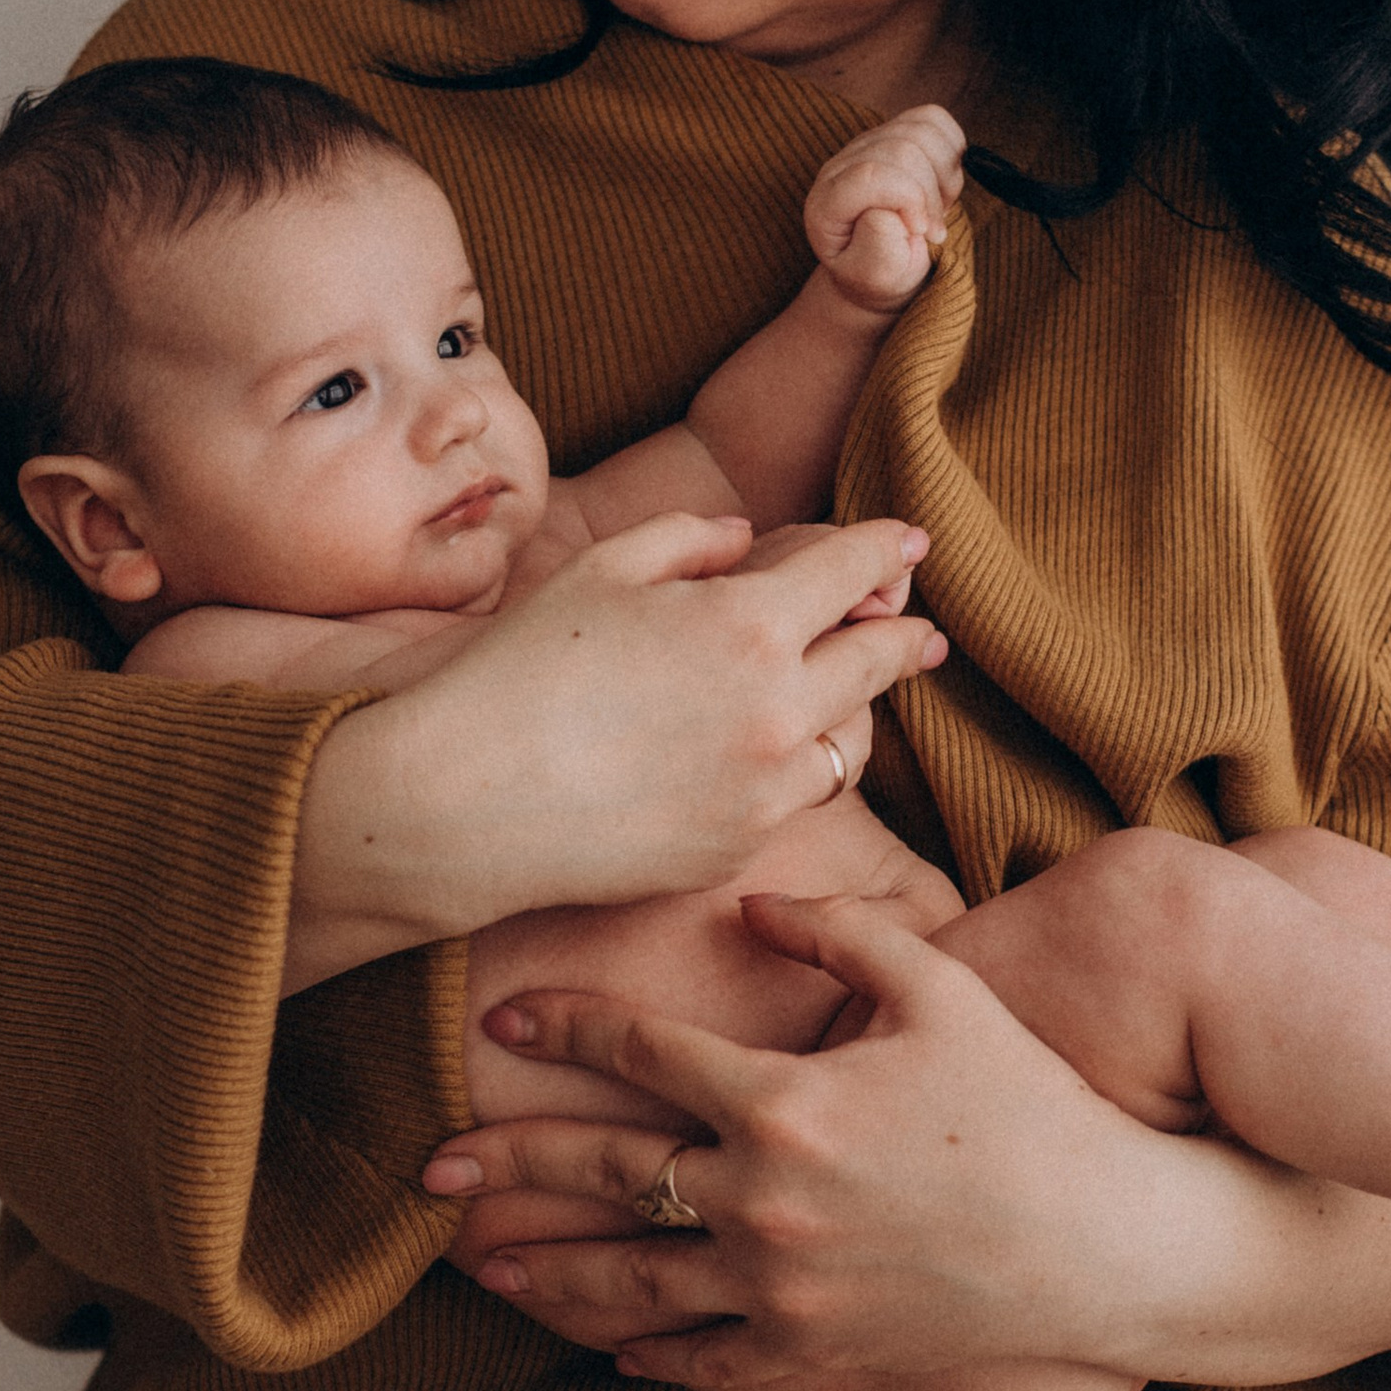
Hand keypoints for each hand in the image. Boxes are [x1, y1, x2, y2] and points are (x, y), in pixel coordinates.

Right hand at [285, 519, 943, 987]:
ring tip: (847, 701)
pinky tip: (768, 761)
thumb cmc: (520, 671)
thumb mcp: (599, 571)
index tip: (908, 543)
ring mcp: (766, 789)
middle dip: (908, 637)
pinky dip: (792, 774)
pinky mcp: (740, 848)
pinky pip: (794, 802)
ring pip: (850, 744)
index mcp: (748, 624)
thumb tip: (746, 542)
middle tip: (925, 632)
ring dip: (855, 713)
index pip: (853, 573)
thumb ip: (688, 541)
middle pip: (879, 662)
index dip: (887, 550)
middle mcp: (778, 709)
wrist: (465, 802)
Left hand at [422, 887, 1186, 1390]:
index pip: (641, 1051)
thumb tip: (746, 899)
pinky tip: (606, 1343)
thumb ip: (837, 932)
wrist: (1109, 1244)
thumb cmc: (1029, 1102)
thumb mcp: (942, 989)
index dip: (564, 1025)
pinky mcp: (815, 1351)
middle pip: (604, 1174)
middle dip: (510, 1162)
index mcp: (785, 1100)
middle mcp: (764, 1200)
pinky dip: (651, 1352)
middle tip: (434, 1162)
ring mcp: (783, 1288)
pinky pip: (707, 1358)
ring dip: (548, 1270)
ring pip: (631, 1280)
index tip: (501, 1015)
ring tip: (482, 1262)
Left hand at [804, 104, 965, 316]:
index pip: (871, 174)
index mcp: (828, 203)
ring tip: (936, 209)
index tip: (921, 233)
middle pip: (903, 149)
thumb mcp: (876, 279)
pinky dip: (952, 152)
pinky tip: (943, 187)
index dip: (910, 200)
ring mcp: (868, 144)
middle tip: (932, 231)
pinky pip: (934, 120)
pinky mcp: (895, 132)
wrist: (883, 267)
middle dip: (930, 194)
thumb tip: (891, 212)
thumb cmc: (879, 274)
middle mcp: (842, 165)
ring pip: (921, 130)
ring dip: (944, 175)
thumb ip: (878, 251)